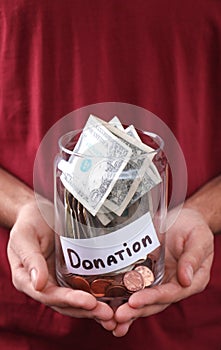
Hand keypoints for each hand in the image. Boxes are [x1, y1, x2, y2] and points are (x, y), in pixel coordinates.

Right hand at [7, 200, 115, 329]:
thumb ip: (31, 259)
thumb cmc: (29, 222)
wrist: (38, 211)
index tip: (90, 302)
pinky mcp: (70, 273)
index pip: (49, 295)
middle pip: (65, 304)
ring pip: (75, 301)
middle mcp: (43, 284)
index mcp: (26, 278)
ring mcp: (57, 280)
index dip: (69, 300)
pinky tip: (113, 300)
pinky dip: (97, 296)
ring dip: (94, 309)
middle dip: (87, 310)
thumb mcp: (25, 236)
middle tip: (109, 314)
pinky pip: (83, 287)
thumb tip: (38, 284)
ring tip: (113, 314)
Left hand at [110, 208, 213, 336]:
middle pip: (154, 302)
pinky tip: (110, 304)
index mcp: (192, 281)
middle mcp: (175, 285)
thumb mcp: (199, 238)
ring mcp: (160, 280)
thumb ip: (193, 257)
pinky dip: (123, 296)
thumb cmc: (194, 227)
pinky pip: (135, 286)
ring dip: (128, 309)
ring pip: (143, 298)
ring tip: (111, 318)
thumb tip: (186, 279)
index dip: (152, 298)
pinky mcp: (147, 273)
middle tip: (117, 316)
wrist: (184, 218)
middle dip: (136, 310)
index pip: (170, 293)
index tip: (134, 302)